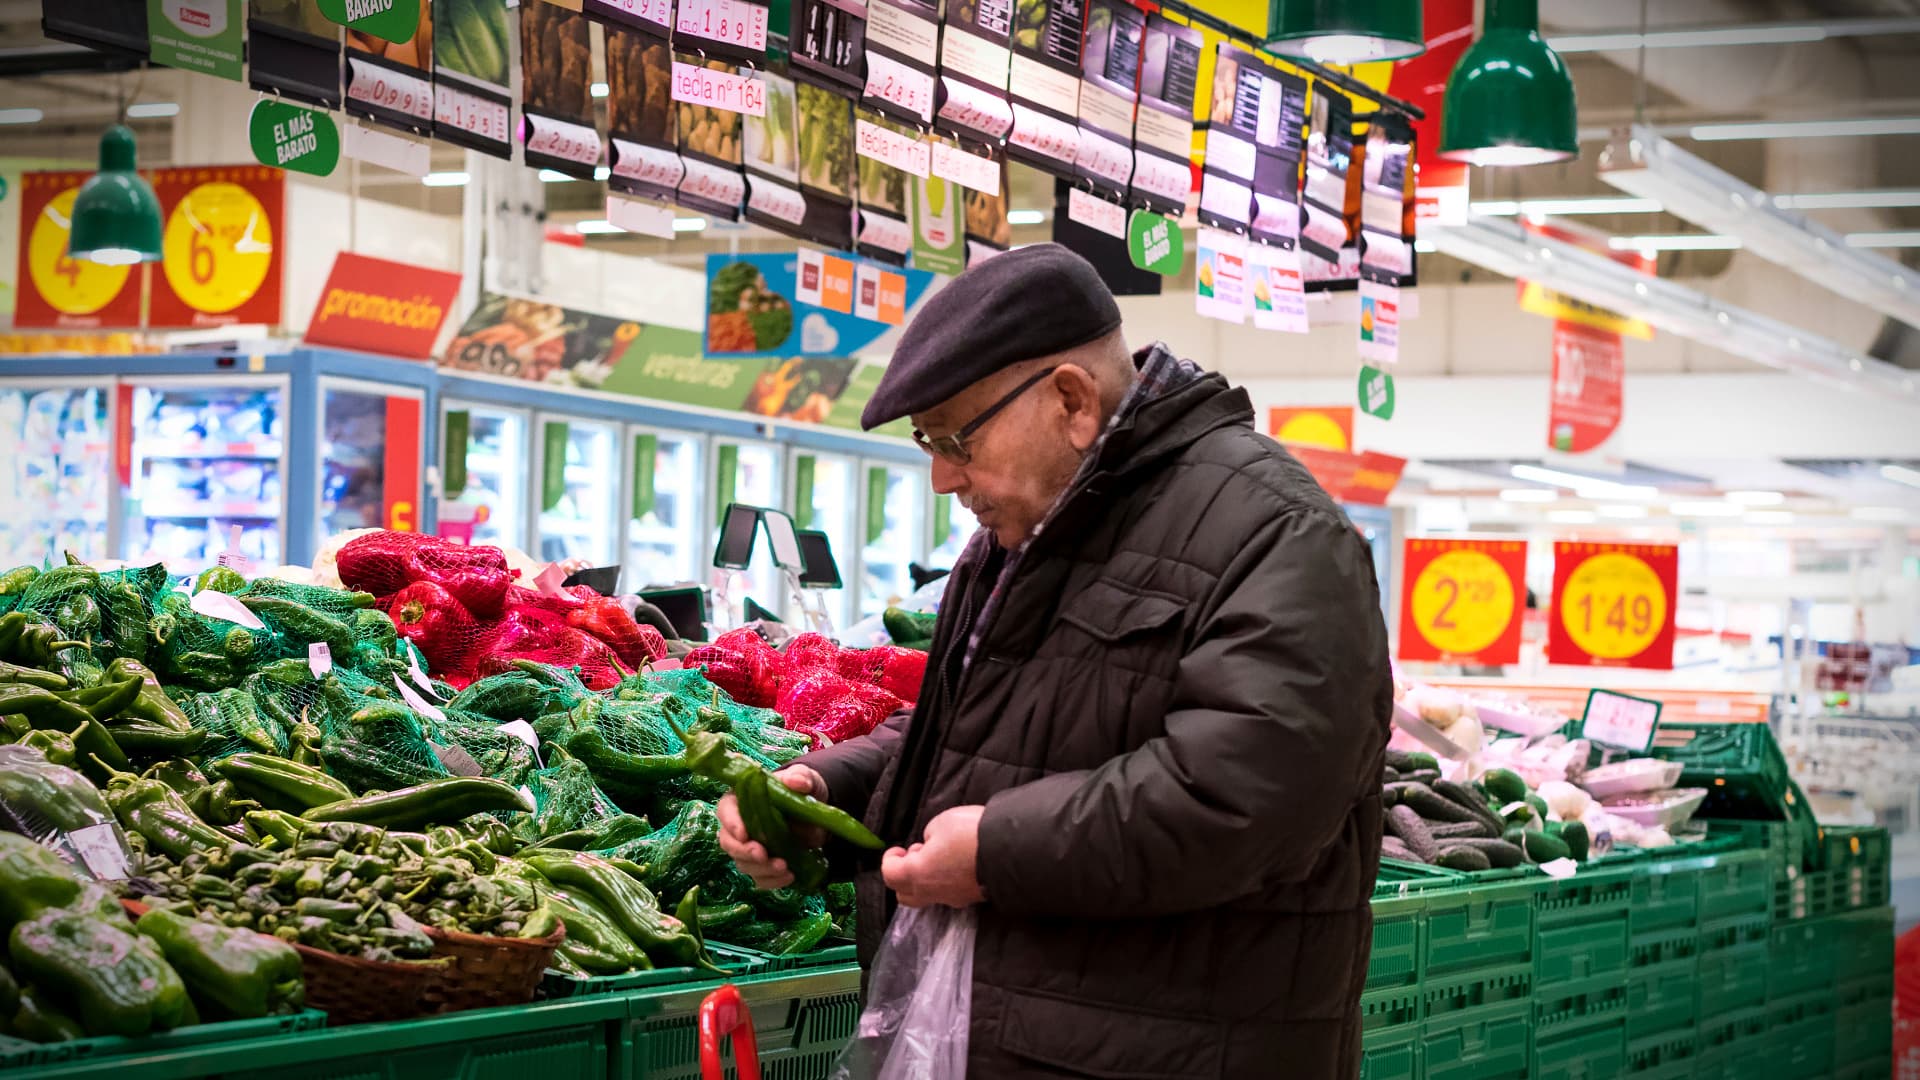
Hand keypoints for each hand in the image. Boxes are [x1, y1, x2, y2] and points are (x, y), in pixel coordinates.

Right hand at [717, 764, 828, 889]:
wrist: (815, 813)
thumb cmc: (799, 791)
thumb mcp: (803, 779)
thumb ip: (799, 778)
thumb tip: (797, 782)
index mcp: (740, 800)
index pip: (726, 810)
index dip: (731, 823)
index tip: (744, 834)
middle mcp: (739, 827)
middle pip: (728, 842)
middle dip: (744, 851)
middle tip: (761, 855)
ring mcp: (749, 848)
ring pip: (743, 864)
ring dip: (761, 869)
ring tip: (784, 867)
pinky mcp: (763, 865)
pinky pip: (761, 879)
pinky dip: (773, 881)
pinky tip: (790, 876)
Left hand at [882, 805, 984, 907]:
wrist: (1011, 850)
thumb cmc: (969, 834)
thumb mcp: (940, 823)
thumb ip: (927, 837)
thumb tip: (931, 846)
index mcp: (917, 873)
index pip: (889, 875)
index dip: (889, 859)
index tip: (899, 848)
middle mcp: (932, 892)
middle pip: (904, 894)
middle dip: (904, 875)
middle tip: (917, 854)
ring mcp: (953, 898)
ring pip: (927, 896)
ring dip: (925, 878)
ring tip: (940, 856)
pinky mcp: (971, 898)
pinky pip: (948, 894)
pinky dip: (944, 881)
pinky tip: (957, 863)